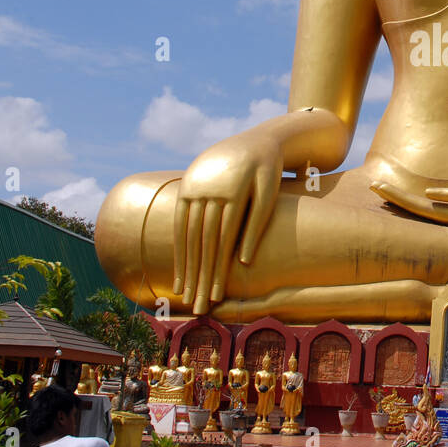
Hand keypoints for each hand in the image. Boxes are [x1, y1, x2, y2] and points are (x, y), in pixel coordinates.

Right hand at [174, 131, 282, 314]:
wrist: (255, 140)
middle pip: (202, 241)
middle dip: (199, 275)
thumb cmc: (269, 171)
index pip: (222, 239)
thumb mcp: (269, 191)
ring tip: (186, 295)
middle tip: (199, 306)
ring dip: (186, 267)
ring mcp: (193, 187)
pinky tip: (179, 270)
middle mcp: (207, 189)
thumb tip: (243, 262)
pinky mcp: (186, 187)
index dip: (217, 269)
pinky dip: (178, 248)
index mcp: (232, 190)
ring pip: (187, 234)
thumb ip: (257, 224)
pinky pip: (178, 222)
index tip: (216, 296)